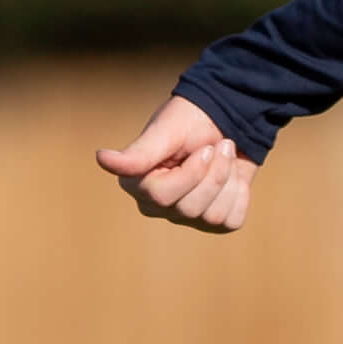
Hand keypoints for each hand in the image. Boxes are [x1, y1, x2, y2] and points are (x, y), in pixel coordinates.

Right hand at [100, 94, 256, 230]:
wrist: (228, 121)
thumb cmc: (190, 121)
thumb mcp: (166, 131)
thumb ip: (139, 153)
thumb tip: (102, 159)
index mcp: (137, 183)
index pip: (161, 195)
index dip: (191, 172)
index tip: (205, 148)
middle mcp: (157, 205)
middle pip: (190, 209)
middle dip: (214, 173)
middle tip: (218, 147)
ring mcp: (185, 216)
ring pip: (213, 217)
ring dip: (229, 180)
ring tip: (226, 157)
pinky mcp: (213, 222)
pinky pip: (231, 222)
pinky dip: (240, 195)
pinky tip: (234, 177)